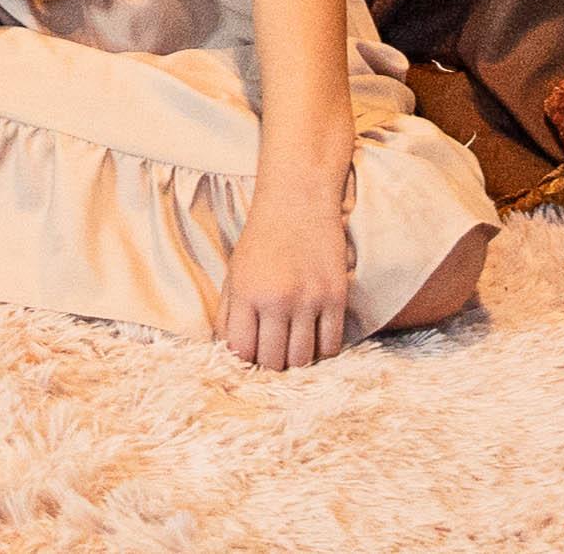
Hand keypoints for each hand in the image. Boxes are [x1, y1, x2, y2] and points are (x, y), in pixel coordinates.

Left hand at [220, 193, 351, 370]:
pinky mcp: (336, 297)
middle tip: (273, 353)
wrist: (298, 200)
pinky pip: (331, 345)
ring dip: (296, 361)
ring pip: (302, 359)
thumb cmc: (262, 238)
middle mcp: (277, 299)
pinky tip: (314, 339)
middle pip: (273, 361)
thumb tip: (230, 351)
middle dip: (270, 364)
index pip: (242, 351)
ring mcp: (309, 299)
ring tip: (293, 348)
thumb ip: (228, 313)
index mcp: (246, 293)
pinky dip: (322, 350)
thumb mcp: (234, 272)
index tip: (250, 354)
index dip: (245, 360)